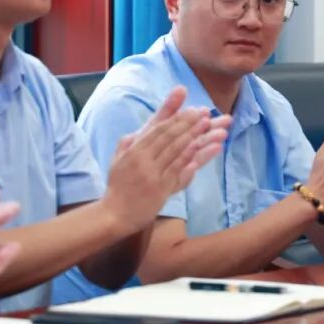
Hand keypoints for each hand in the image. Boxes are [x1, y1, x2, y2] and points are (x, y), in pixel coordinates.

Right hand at [101, 86, 230, 232]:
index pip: (158, 129)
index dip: (176, 118)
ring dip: (193, 137)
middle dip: (188, 123)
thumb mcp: (118, 159)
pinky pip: (176, 171)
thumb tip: (140, 128)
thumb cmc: (118, 185)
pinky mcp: (159, 189)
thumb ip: (129, 142)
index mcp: (134, 150)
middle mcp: (142, 159)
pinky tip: (200, 150)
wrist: (115, 214)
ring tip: (208, 127)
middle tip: (205, 113)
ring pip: (175, 152)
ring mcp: (152, 174)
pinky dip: (188, 159)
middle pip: (169, 137)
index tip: (192, 109)